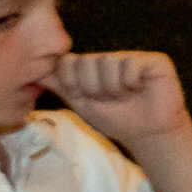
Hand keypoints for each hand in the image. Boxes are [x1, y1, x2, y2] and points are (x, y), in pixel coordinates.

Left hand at [47, 51, 190, 143]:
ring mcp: (132, 58)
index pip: (68, 61)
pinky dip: (131, 83)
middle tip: (109, 98)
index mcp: (92, 68)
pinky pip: (130, 64)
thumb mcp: (81, 105)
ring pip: (107, 62)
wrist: (147, 133)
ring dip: (113, 88)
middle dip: (93, 87)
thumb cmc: (116, 120)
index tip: (85, 97)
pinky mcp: (154, 61)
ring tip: (125, 96)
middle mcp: (110, 59)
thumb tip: (37, 74)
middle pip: (85, 61)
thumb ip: (62, 87)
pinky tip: (140, 89)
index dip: (72, 81)